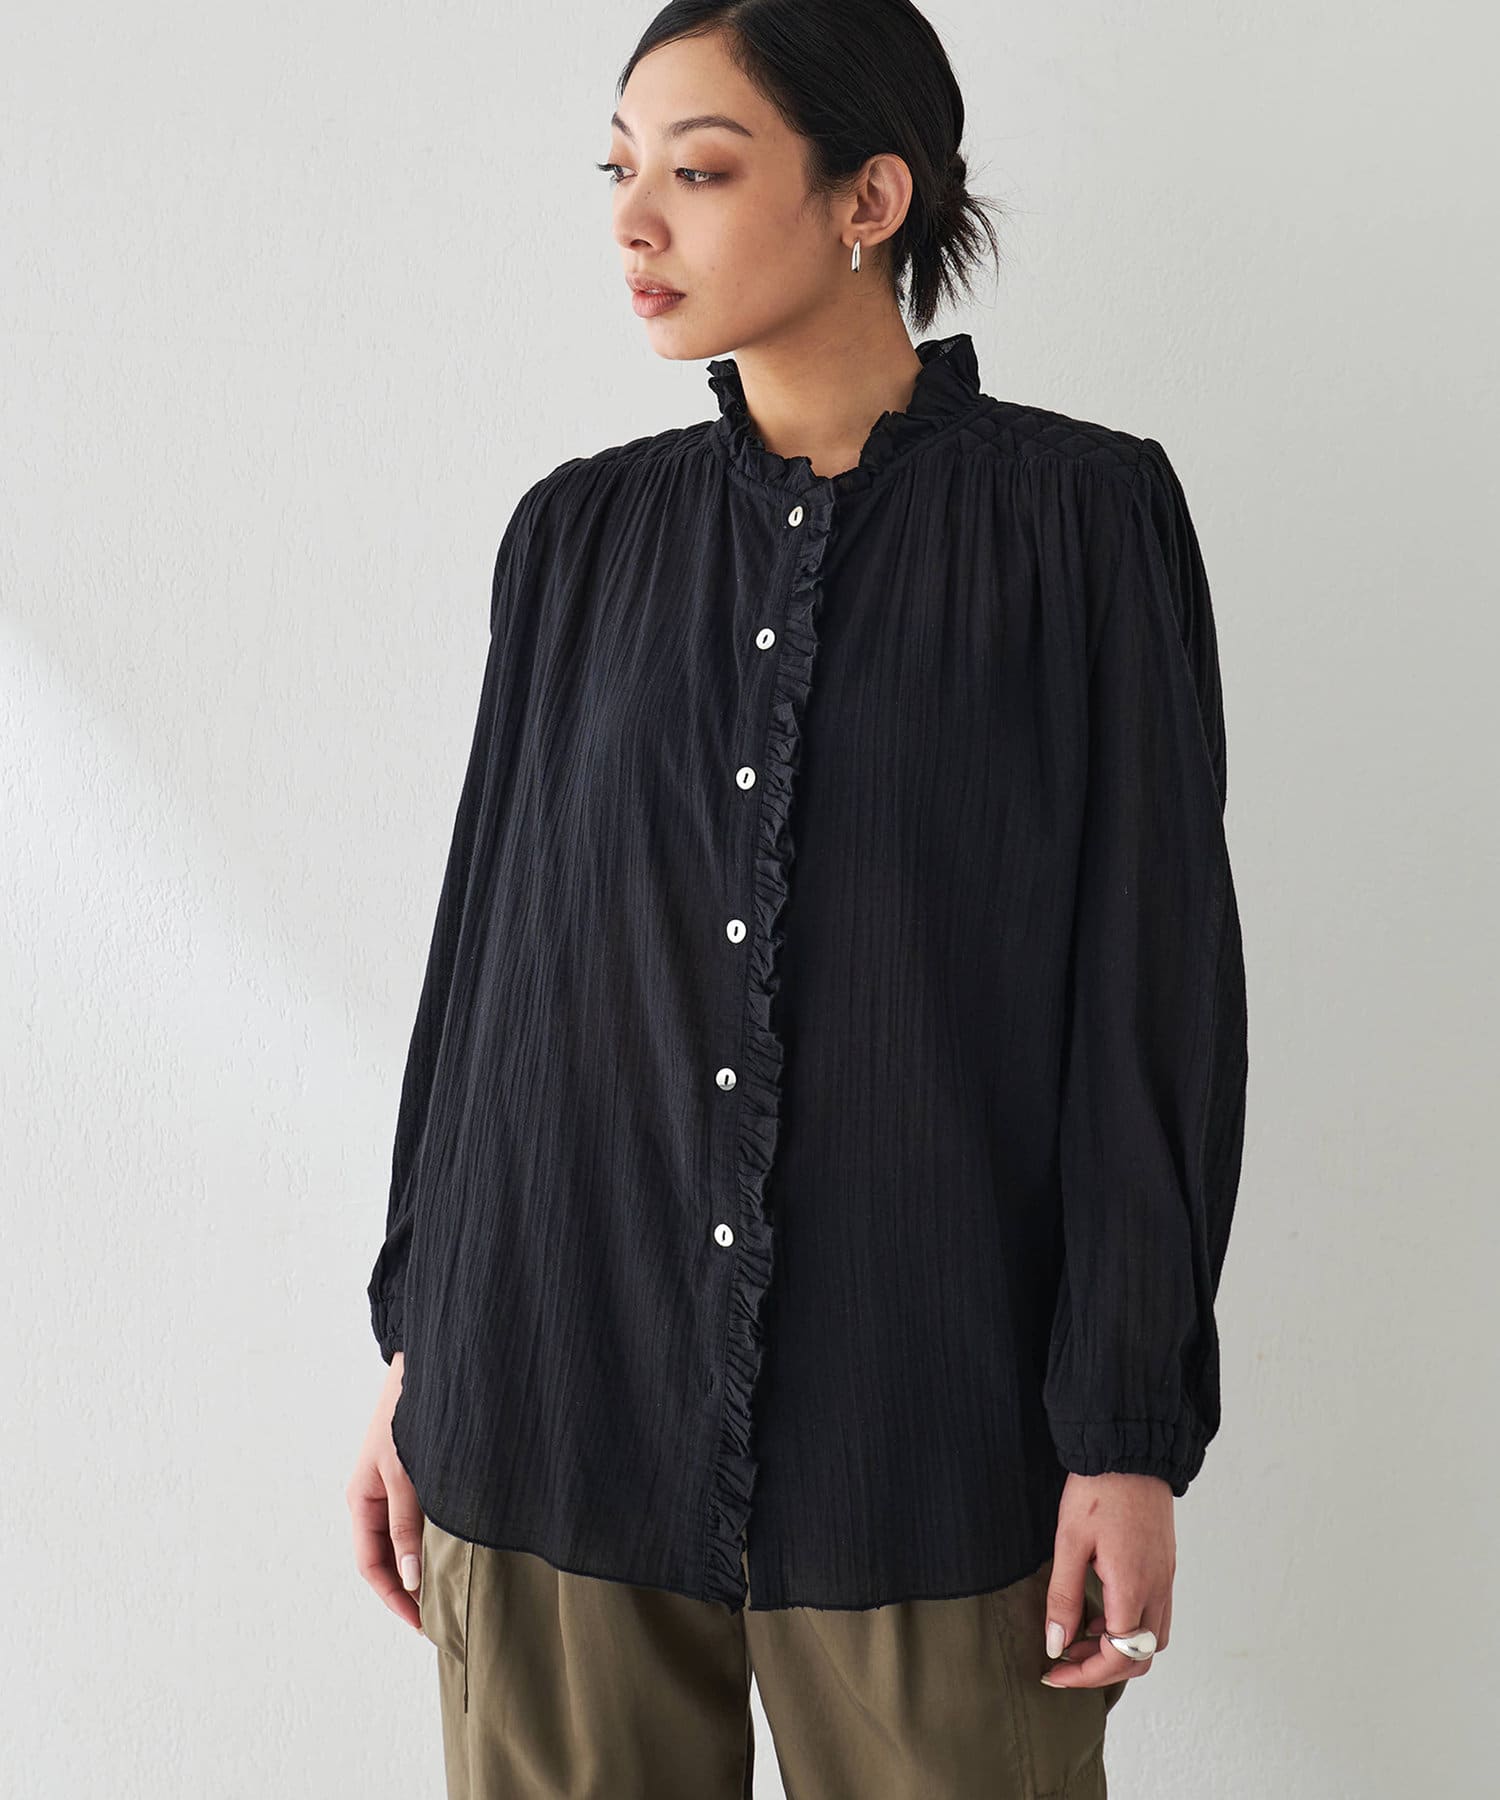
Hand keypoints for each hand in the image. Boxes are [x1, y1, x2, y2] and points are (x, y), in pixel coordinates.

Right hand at [346, 1351, 425, 1632]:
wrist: (427, 1364)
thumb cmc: (408, 1414)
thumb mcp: (404, 1473)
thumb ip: (406, 1524)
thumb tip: (411, 1577)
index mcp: (362, 1501)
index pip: (372, 1565)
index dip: (394, 1597)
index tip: (421, 1623)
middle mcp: (375, 1498)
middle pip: (387, 1558)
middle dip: (410, 1589)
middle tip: (442, 1618)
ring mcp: (396, 1487)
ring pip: (406, 1540)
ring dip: (424, 1566)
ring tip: (452, 1593)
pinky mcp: (417, 1475)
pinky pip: (421, 1520)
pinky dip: (434, 1540)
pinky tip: (457, 1551)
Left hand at [1039, 1471, 1174, 1687]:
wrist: (1130, 1450)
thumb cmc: (1098, 1490)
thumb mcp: (1069, 1542)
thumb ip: (1064, 1597)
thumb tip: (1056, 1644)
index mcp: (1134, 1586)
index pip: (1118, 1656)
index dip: (1085, 1674)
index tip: (1054, 1672)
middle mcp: (1158, 1589)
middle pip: (1141, 1656)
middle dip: (1102, 1667)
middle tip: (1064, 1660)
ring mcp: (1166, 1578)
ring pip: (1151, 1638)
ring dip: (1119, 1648)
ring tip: (1080, 1635)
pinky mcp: (1165, 1566)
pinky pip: (1154, 1613)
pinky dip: (1129, 1625)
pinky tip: (1101, 1609)